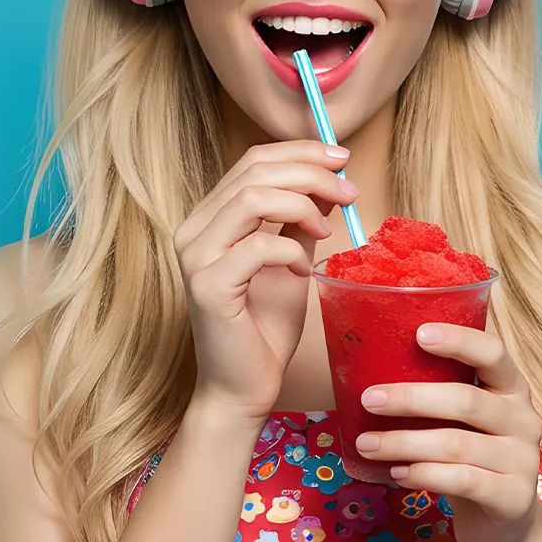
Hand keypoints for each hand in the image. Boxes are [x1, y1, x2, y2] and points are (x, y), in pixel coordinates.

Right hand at [173, 141, 355, 424]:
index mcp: (208, 218)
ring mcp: (196, 257)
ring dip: (303, 205)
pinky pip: (258, 246)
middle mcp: (192, 230)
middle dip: (310, 173)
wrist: (241, 389)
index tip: (341, 159)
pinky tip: (305, 272)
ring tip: (330, 230)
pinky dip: (292, 251)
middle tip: (349, 192)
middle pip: (253, 172)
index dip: (300, 153)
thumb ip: (298, 221)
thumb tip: (328, 182)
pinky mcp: (208, 286)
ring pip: (252, 198)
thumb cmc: (263, 329)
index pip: (252, 162)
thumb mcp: (289, 262)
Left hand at [352, 323, 541, 541]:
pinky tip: (397, 473)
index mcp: (510, 388)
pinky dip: (424, 474)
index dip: (459, 341)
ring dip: (404, 443)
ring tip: (367, 444)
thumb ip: (434, 391)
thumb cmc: (468, 452)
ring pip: (456, 444)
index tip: (419, 334)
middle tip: (368, 400)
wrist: (503, 517)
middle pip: (465, 400)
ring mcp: (524, 460)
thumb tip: (364, 367)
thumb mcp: (460, 418)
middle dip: (410, 399)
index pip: (493, 353)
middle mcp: (524, 419)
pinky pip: (462, 480)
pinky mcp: (514, 497)